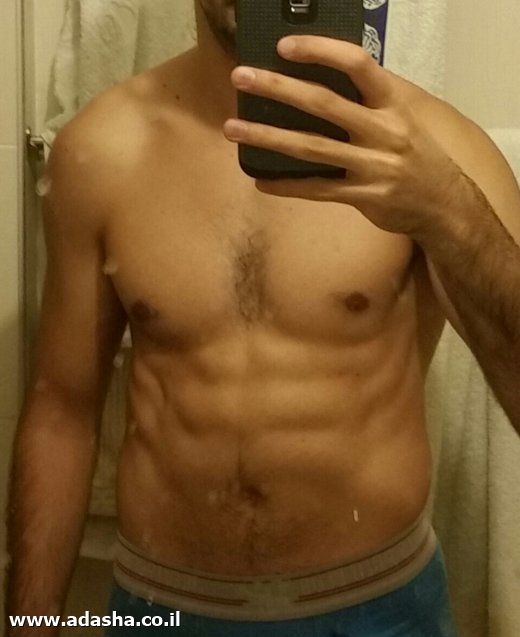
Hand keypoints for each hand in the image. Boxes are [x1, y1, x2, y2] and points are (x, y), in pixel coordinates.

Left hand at [223, 35, 467, 236]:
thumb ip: (370, 101)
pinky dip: (286, 185)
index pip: (358, 64)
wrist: (445, 205)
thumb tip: (324, 82)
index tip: (284, 46)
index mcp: (394, 103)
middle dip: (278, 88)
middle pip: (324, 104)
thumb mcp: (404, 118)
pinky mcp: (364, 197)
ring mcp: (373, 166)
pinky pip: (317, 190)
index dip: (320, 51)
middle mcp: (384, 131)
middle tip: (241, 78)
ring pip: (312, 148)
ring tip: (234, 129)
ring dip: (268, 137)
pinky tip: (260, 180)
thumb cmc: (418, 156)